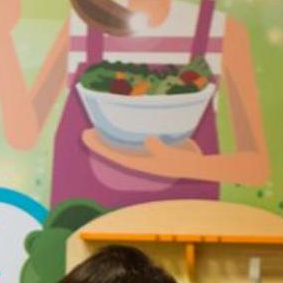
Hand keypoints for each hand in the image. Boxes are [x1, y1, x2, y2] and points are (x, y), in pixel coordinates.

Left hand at [83, 129, 207, 178]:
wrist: (196, 164)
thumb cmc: (182, 162)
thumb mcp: (170, 156)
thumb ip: (158, 148)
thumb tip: (149, 139)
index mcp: (138, 163)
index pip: (113, 154)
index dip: (98, 145)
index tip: (86, 135)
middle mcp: (138, 157)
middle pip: (115, 147)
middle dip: (101, 138)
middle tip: (88, 128)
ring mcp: (145, 151)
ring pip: (123, 142)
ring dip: (113, 133)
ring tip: (102, 121)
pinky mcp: (153, 144)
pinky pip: (136, 136)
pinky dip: (129, 128)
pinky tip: (125, 118)